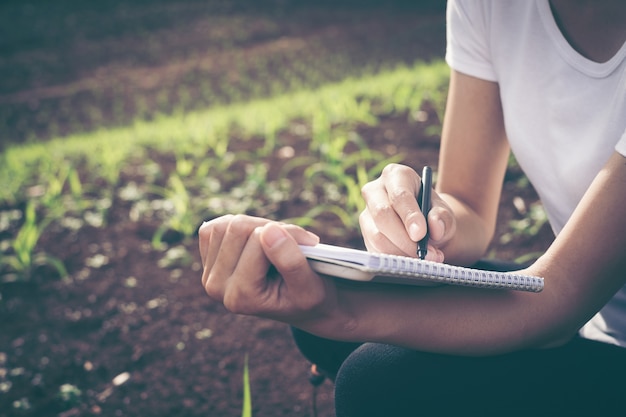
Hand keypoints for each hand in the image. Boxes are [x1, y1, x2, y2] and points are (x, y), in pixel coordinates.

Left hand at [198, 215, 335, 325]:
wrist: (301, 304)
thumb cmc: (309, 295)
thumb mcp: (310, 286)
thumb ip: (292, 261)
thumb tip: (269, 231)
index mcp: (242, 296)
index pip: (259, 240)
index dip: (288, 234)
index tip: (307, 245)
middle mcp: (218, 288)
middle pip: (238, 228)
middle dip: (270, 227)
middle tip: (290, 243)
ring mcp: (209, 274)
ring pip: (227, 224)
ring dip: (256, 226)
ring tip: (274, 244)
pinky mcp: (207, 261)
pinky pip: (213, 227)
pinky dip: (237, 226)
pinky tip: (253, 242)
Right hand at [359, 164, 455, 260]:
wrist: (423, 226)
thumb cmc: (432, 214)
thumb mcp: (444, 212)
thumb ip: (442, 217)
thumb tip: (435, 228)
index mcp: (396, 175)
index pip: (399, 195)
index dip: (409, 216)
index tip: (421, 234)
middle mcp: (375, 191)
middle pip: (382, 215)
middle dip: (404, 239)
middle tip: (425, 254)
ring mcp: (366, 213)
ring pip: (377, 236)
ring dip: (401, 252)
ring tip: (425, 258)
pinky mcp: (364, 234)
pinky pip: (375, 250)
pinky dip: (394, 259)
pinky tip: (411, 259)